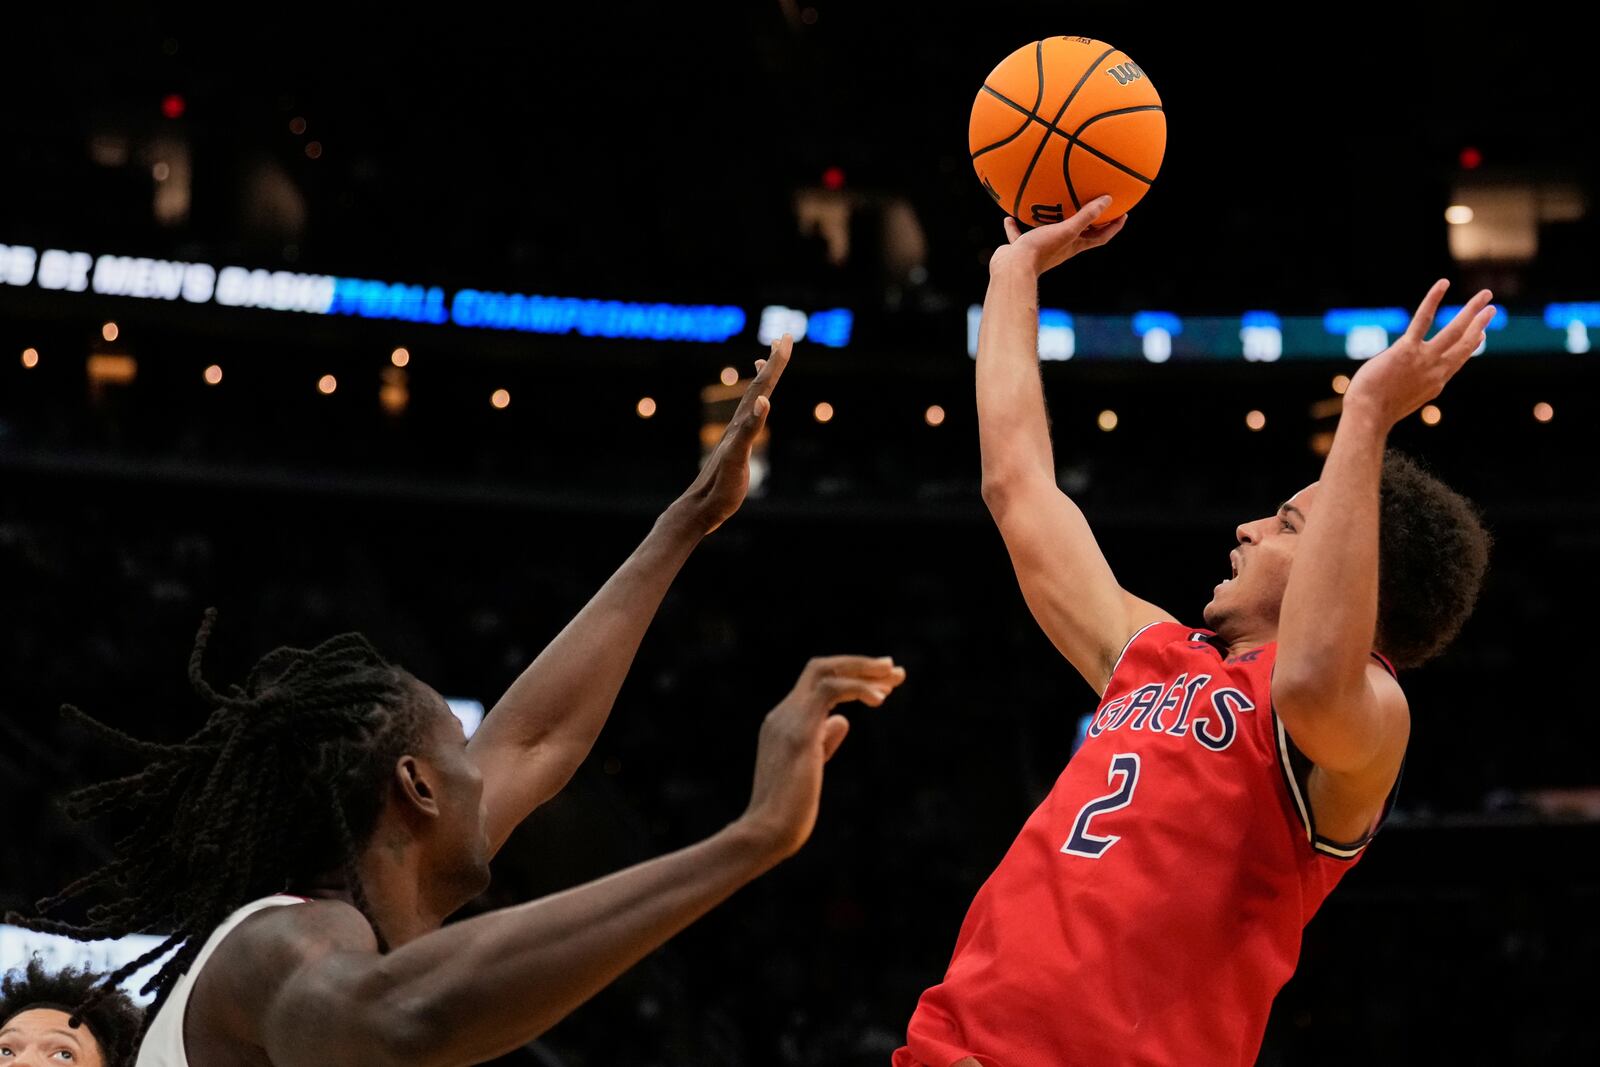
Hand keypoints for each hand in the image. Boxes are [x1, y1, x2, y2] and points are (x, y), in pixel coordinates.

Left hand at [679, 334, 792, 534]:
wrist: (702, 508)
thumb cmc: (721, 487)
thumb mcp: (738, 458)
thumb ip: (750, 429)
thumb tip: (764, 401)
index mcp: (742, 423)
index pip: (763, 387)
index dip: (776, 363)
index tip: (785, 339)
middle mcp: (738, 424)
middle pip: (759, 386)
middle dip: (773, 362)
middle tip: (783, 339)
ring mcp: (736, 434)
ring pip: (752, 399)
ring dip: (763, 379)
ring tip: (765, 362)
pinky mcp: (736, 447)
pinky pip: (749, 417)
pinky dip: (756, 404)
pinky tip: (757, 406)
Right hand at [740, 656, 906, 860]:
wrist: (766, 832)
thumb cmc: (789, 812)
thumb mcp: (811, 769)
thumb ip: (823, 741)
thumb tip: (842, 720)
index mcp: (783, 723)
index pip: (815, 684)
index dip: (850, 678)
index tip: (882, 684)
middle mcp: (783, 714)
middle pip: (820, 668)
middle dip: (860, 664)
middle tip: (894, 669)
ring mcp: (789, 720)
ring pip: (825, 671)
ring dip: (863, 670)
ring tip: (895, 676)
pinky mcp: (800, 732)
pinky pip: (831, 690)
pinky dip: (858, 688)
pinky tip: (880, 700)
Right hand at [989, 194, 1127, 276]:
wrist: (1013, 269)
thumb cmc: (1043, 249)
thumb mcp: (1067, 230)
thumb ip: (1086, 215)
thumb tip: (1108, 200)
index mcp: (1074, 246)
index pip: (1101, 238)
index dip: (1114, 227)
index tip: (1123, 214)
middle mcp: (1060, 248)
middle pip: (1080, 235)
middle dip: (1088, 222)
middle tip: (1095, 205)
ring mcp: (1041, 249)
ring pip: (1049, 234)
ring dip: (1052, 223)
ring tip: (1053, 207)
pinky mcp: (1022, 250)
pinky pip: (1020, 236)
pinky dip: (1016, 228)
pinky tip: (1010, 217)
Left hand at [1344, 280, 1495, 427]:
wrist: (1369, 415)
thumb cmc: (1377, 410)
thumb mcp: (1403, 400)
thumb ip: (1411, 386)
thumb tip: (1407, 382)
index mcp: (1436, 383)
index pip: (1458, 360)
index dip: (1471, 346)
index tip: (1482, 335)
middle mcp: (1437, 370)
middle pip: (1466, 343)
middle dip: (1480, 324)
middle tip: (1492, 309)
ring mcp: (1424, 359)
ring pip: (1455, 330)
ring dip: (1472, 310)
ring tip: (1485, 295)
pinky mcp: (1407, 349)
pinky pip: (1423, 319)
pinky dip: (1433, 300)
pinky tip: (1443, 284)